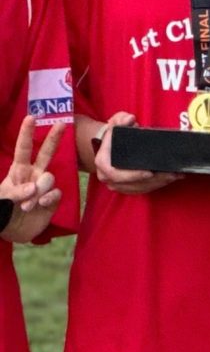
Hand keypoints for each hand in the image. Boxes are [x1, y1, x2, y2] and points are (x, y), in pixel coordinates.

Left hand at [0, 115, 63, 241]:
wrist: (11, 233)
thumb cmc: (2, 212)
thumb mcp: (1, 201)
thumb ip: (14, 193)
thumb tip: (33, 187)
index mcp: (18, 171)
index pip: (23, 150)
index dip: (26, 133)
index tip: (31, 118)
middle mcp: (33, 175)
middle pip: (46, 153)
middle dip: (53, 138)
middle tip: (62, 124)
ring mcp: (44, 187)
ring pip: (49, 178)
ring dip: (40, 190)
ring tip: (28, 206)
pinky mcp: (52, 200)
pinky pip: (56, 193)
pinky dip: (49, 197)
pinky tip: (42, 204)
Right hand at [94, 111, 183, 194]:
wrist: (108, 145)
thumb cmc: (113, 134)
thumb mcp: (115, 122)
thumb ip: (121, 119)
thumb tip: (130, 119)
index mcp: (102, 162)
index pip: (115, 174)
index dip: (132, 175)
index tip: (149, 173)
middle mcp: (107, 177)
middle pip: (132, 184)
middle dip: (153, 180)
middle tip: (170, 174)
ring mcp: (116, 184)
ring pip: (138, 188)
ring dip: (157, 184)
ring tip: (174, 176)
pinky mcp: (125, 188)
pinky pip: (140, 190)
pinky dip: (155, 185)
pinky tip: (168, 179)